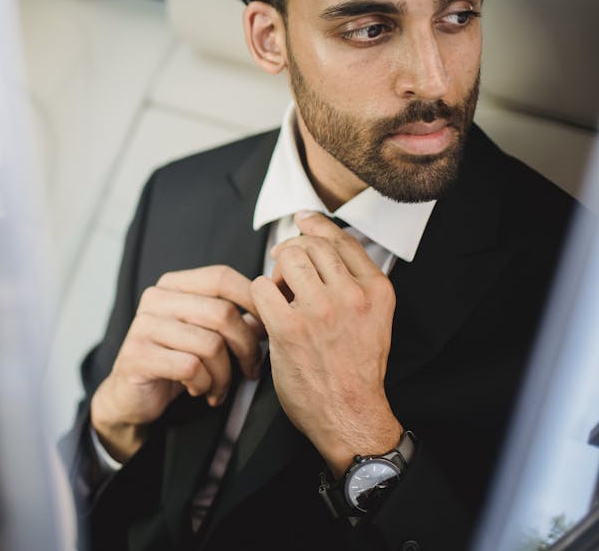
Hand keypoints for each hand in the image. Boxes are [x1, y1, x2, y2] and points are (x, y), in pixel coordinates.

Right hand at [91, 265, 265, 461]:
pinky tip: (199, 390)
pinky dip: (204, 384)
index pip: (221, 277)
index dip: (252, 300)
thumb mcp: (203, 334)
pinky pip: (191, 367)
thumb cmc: (172, 361)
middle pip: (222, 313)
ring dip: (224, 375)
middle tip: (250, 369)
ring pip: (210, 344)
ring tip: (219, 386)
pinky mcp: (138, 355)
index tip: (266, 328)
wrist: (131, 396)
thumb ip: (232, 320)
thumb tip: (269, 315)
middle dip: (246, 347)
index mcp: (173, 285)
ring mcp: (144, 326)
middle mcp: (156, 299)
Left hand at [250, 211, 401, 476]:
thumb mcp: (373, 319)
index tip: (303, 221)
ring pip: (288, 257)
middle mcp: (352, 295)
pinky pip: (262, 287)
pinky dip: (259, 295)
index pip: (342, 240)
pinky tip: (266, 311)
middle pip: (311, 244)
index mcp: (376, 290)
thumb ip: (353, 284)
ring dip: (276, 270)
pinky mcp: (290, 328)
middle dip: (292, 251)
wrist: (350, 415)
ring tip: (278, 292)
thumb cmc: (355, 370)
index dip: (317, 226)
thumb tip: (318, 246)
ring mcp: (321, 310)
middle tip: (283, 271)